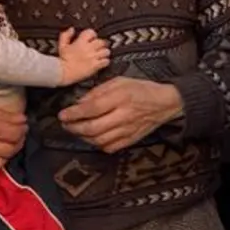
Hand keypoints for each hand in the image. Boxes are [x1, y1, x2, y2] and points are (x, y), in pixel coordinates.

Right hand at [56, 27, 110, 85]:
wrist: (63, 72)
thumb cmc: (63, 60)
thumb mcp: (62, 45)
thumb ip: (66, 36)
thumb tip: (71, 29)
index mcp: (80, 42)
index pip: (91, 32)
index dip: (92, 34)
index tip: (92, 38)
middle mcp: (88, 48)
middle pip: (101, 42)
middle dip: (101, 44)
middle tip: (98, 47)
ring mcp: (93, 57)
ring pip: (106, 51)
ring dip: (104, 53)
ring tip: (101, 55)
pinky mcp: (95, 65)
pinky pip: (106, 61)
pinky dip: (105, 61)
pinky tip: (102, 62)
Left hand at [57, 77, 182, 153]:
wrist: (166, 103)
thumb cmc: (141, 89)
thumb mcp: (120, 81)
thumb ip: (99, 91)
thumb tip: (80, 103)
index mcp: (121, 98)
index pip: (92, 108)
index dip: (74, 113)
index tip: (62, 115)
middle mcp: (124, 116)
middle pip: (92, 128)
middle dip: (74, 128)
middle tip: (66, 124)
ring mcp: (128, 130)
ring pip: (99, 140)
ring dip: (83, 137)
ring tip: (77, 130)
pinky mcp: (131, 140)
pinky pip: (110, 147)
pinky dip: (97, 144)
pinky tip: (93, 137)